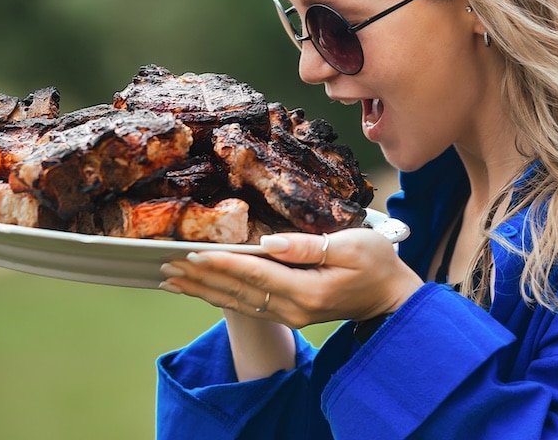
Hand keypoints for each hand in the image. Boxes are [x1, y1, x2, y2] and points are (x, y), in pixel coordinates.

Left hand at [159, 228, 422, 328]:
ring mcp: (290, 315)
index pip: (256, 274)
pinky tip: (202, 289)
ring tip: (173, 278)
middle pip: (237, 292)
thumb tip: (269, 242)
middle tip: (166, 265)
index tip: (194, 253)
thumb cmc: (378, 264)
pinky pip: (248, 306)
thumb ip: (309, 246)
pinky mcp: (290, 313)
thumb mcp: (352, 246)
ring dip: (203, 290)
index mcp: (307, 291)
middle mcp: (293, 309)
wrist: (391, 297)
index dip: (223, 263)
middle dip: (200, 278)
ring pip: (237, 302)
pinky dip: (220, 296)